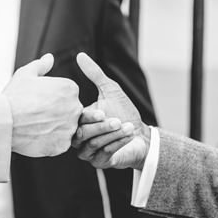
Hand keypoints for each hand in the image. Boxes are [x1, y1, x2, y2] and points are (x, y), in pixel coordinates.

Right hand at [5, 53, 80, 157]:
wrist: (2, 121)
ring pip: (66, 128)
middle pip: (70, 112)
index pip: (68, 95)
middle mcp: (75, 107)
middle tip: (36, 116)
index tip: (38, 102)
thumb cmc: (13, 96)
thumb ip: (41, 66)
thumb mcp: (25, 75)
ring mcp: (70, 127)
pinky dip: (51, 142)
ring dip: (54, 129)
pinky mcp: (63, 144)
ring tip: (36, 127)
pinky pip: (61, 143)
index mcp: (70, 88)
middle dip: (56, 114)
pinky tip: (37, 137)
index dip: (51, 99)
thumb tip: (50, 58)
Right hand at [74, 52, 149, 168]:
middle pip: (82, 134)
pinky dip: (117, 143)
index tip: (103, 110)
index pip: (77, 119)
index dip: (89, 116)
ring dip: (113, 135)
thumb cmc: (124, 112)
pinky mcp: (99, 162)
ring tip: (128, 126)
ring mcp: (88, 151)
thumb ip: (95, 74)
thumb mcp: (110, 90)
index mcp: (79, 120)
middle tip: (117, 120)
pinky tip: (129, 135)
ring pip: (93, 144)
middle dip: (102, 127)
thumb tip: (80, 55)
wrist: (141, 134)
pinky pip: (104, 154)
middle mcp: (79, 137)